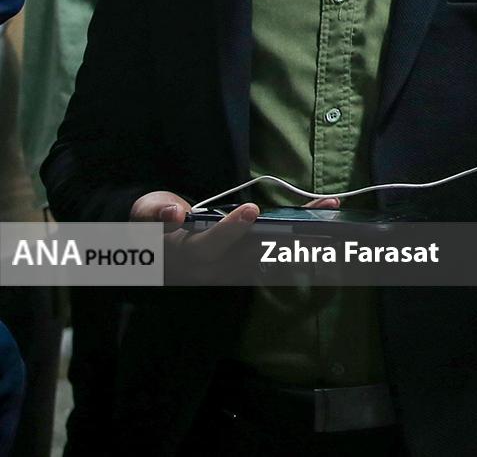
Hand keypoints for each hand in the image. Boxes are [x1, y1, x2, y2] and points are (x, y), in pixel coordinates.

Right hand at [134, 191, 340, 262]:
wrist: (159, 243)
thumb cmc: (155, 221)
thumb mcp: (146, 212)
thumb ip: (155, 212)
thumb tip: (173, 213)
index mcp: (189, 255)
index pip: (211, 246)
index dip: (230, 231)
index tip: (250, 210)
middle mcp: (214, 267)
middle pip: (253, 255)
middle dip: (286, 237)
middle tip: (313, 217)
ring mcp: (234, 267)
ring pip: (272, 255)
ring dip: (303, 236)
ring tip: (328, 211)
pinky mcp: (249, 261)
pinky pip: (280, 249)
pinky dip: (303, 234)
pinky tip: (325, 213)